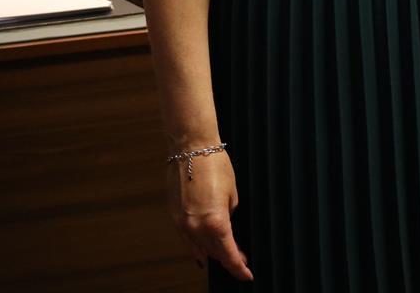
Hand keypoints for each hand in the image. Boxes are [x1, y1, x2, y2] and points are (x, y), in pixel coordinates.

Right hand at [167, 147, 251, 280]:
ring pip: (197, 249)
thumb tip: (225, 227)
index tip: (246, 274)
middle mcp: (196, 226)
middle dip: (228, 258)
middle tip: (239, 258)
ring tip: (223, 251)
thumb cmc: (215, 164)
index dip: (239, 268)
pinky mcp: (173, 214)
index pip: (229, 255)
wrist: (191, 146)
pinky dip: (196, 243)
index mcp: (216, 222)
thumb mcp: (232, 194)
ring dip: (211, 252)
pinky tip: (203, 245)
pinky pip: (186, 237)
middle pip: (214, 254)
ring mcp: (182, 222)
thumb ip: (228, 216)